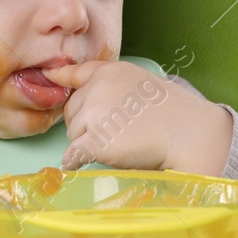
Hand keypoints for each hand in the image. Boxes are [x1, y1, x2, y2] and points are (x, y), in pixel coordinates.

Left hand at [41, 60, 232, 174]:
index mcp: (109, 72)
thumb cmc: (171, 112)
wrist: (188, 133)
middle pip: (71, 111)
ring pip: (72, 133)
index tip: (48, 75)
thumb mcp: (140, 82)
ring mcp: (95, 114)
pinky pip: (72, 154)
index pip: (75, 74)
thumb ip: (112, 85)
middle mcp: (98, 89)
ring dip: (86, 142)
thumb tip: (87, 101)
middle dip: (84, 123)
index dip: (60, 78)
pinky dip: (74, 162)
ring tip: (116, 144)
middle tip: (113, 131)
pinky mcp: (96, 141)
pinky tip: (78, 166)